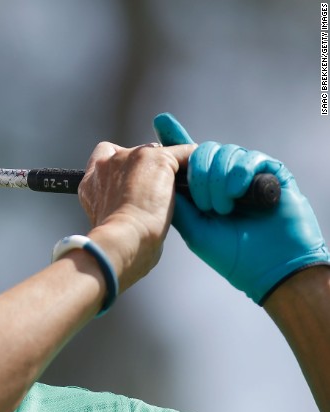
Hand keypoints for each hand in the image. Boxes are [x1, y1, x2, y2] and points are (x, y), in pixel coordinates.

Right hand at [78, 140, 189, 292]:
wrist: (122, 242)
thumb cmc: (120, 249)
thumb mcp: (114, 229)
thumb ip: (122, 215)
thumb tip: (145, 229)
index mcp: (90, 184)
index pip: (105, 160)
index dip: (122, 170)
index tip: (134, 187)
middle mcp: (105, 165)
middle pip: (134, 154)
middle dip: (148, 170)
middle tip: (162, 194)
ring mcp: (129, 158)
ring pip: (159, 153)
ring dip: (170, 169)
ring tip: (184, 193)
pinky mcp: (155, 158)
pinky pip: (184, 153)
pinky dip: (194, 166)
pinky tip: (200, 184)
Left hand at [153, 113, 329, 303]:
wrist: (268, 269)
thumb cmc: (230, 254)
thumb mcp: (194, 228)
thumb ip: (177, 201)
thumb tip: (159, 176)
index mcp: (206, 189)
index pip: (190, 158)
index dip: (176, 137)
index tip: (160, 121)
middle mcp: (226, 178)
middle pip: (205, 151)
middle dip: (199, 173)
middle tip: (205, 204)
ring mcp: (250, 175)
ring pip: (226, 152)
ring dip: (218, 179)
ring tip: (222, 208)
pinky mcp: (273, 174)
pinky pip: (251, 158)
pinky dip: (239, 174)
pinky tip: (237, 192)